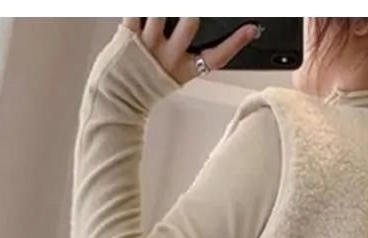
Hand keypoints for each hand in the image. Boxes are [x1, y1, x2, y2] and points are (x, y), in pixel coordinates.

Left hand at [122, 18, 259, 82]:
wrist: (117, 98)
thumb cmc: (145, 85)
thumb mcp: (174, 75)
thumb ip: (189, 56)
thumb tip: (198, 30)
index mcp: (185, 70)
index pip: (217, 56)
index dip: (236, 43)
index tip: (250, 30)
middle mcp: (169, 57)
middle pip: (191, 23)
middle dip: (192, 13)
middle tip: (190, 14)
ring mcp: (149, 45)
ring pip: (161, 11)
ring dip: (164, 9)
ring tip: (164, 13)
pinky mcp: (128, 34)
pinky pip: (136, 10)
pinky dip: (141, 8)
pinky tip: (146, 10)